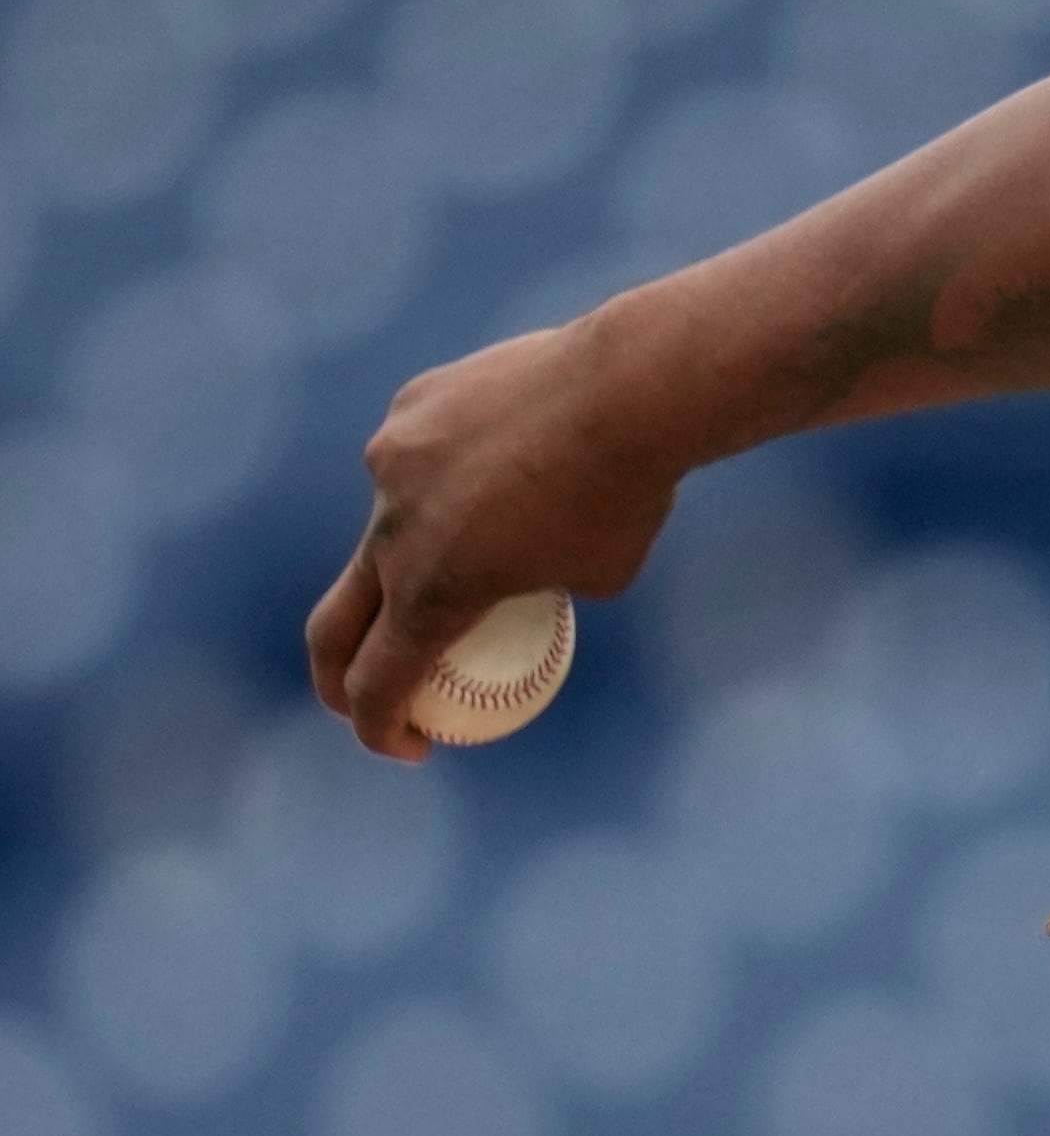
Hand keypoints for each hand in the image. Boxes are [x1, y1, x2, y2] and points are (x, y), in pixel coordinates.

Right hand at [306, 315, 682, 758]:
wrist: (626, 390)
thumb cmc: (627, 497)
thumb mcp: (599, 574)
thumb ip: (544, 589)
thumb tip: (529, 585)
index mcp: (434, 593)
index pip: (377, 683)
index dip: (380, 727)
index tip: (411, 745)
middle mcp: (393, 532)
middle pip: (336, 621)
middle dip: (338, 673)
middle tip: (370, 691)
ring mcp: (391, 463)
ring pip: (391, 519)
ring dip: (424, 538)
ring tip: (505, 511)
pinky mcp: (409, 407)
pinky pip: (420, 452)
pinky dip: (452, 466)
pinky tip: (513, 443)